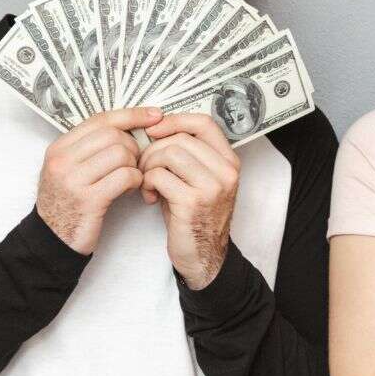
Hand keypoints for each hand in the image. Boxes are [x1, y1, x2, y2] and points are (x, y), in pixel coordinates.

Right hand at [37, 107, 158, 254]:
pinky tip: (129, 190)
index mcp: (59, 147)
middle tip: (134, 164)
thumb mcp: (72, 169)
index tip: (155, 115)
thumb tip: (134, 124)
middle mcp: (62, 160)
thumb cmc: (70, 201)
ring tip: (129, 179)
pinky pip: (125, 176)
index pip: (101, 119)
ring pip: (121, 154)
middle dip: (133, 147)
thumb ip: (93, 147)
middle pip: (114, 135)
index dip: (131, 115)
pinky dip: (135, 181)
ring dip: (134, 166)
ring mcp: (73, 180)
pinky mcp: (88, 200)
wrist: (53, 240)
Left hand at [139, 113, 240, 287]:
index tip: (154, 129)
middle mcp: (226, 170)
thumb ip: (188, 155)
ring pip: (170, 154)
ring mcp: (213, 186)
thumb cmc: (194, 215)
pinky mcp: (193, 202)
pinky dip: (148, 184)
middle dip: (153, 149)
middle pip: (181, 138)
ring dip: (149, 166)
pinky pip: (160, 176)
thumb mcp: (199, 180)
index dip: (175, 120)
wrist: (203, 255)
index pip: (204, 123)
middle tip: (145, 167)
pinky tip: (150, 197)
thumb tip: (155, 129)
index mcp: (229, 160)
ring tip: (147, 182)